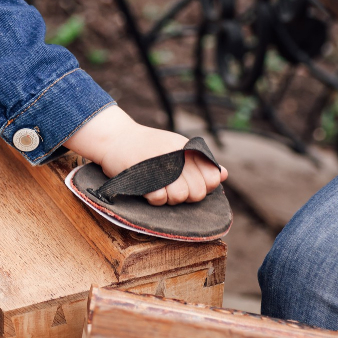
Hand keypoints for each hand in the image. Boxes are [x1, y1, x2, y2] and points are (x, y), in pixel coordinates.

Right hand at [64, 105, 226, 205]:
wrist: (114, 138)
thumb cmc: (146, 146)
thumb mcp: (175, 147)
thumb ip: (199, 161)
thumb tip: (223, 175)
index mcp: (187, 148)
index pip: (212, 178)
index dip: (204, 186)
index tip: (188, 183)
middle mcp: (178, 154)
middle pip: (197, 192)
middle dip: (186, 196)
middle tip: (170, 187)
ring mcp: (161, 164)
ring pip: (180, 197)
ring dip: (169, 198)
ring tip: (158, 188)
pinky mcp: (144, 174)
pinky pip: (160, 198)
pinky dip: (154, 198)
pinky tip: (148, 190)